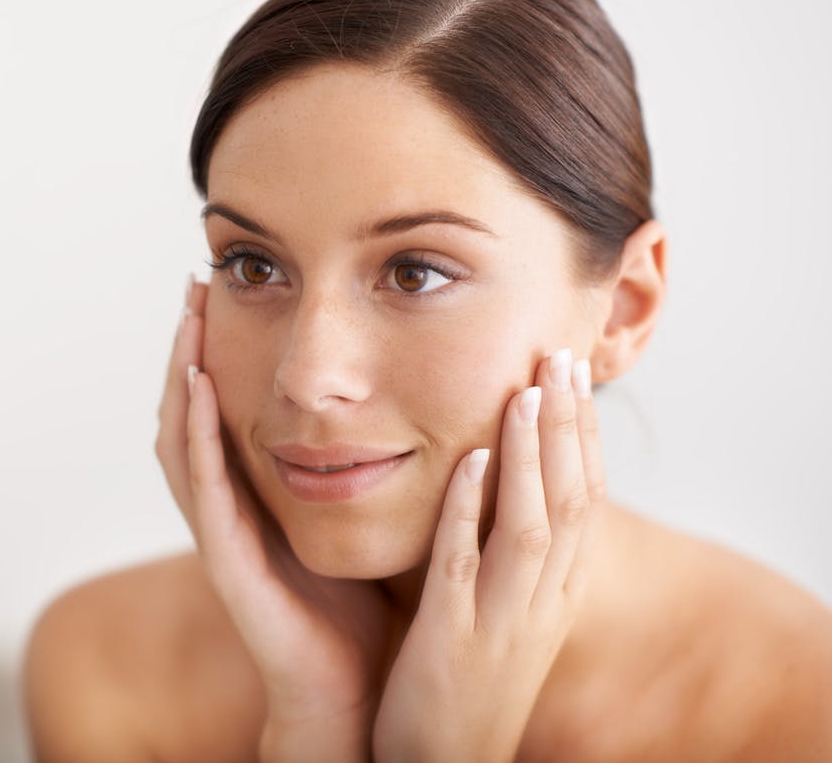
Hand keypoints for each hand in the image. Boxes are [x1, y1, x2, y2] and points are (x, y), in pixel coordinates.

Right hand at [156, 279, 391, 762]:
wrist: (347, 684)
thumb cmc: (354, 601)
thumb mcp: (353, 513)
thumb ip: (356, 460)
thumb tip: (395, 397)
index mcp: (251, 493)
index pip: (219, 408)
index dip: (215, 351)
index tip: (226, 289)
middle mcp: (225, 506)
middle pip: (187, 412)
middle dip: (186, 347)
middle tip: (196, 285)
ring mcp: (219, 531)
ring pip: (181, 438)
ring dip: (181, 374)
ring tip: (189, 318)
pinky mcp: (227, 558)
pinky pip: (203, 486)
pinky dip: (197, 432)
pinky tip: (200, 385)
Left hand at [372, 349, 604, 762]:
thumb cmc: (467, 681)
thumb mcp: (507, 613)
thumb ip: (508, 552)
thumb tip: (503, 482)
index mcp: (557, 593)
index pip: (585, 500)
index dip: (583, 435)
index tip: (574, 374)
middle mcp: (542, 602)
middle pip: (571, 500)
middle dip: (569, 427)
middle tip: (562, 356)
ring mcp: (501, 620)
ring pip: (531, 524)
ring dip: (533, 454)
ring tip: (527, 389)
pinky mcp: (452, 640)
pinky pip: (465, 563)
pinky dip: (472, 508)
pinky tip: (472, 459)